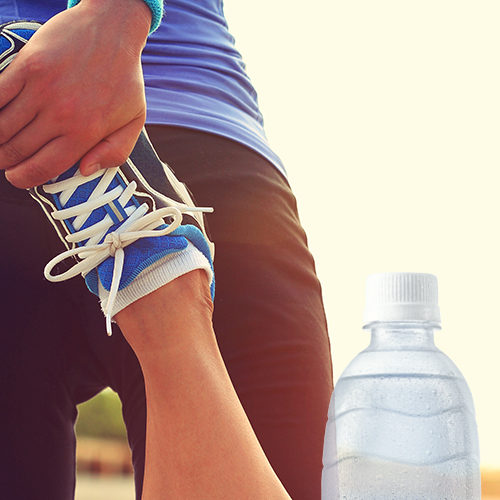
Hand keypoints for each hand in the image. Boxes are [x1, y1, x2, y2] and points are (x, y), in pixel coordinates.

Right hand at [0, 0, 151, 187]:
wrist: (113, 30)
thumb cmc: (125, 79)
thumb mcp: (134, 121)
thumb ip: (115, 152)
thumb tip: (85, 171)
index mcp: (86, 134)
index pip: (43, 168)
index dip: (24, 178)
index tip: (17, 178)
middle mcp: (62, 116)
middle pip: (17, 150)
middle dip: (6, 161)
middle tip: (5, 160)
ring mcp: (43, 91)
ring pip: (2, 127)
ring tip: (0, 141)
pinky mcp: (28, 67)